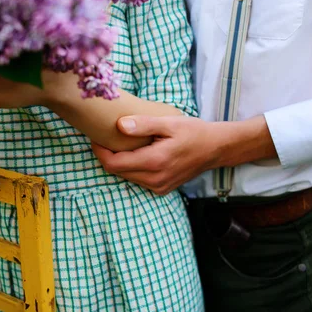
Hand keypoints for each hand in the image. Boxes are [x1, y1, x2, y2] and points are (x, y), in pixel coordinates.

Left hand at [91, 115, 221, 194]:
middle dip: (106, 155)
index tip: (96, 136)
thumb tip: (119, 125)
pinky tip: (135, 153)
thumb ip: (144, 124)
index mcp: (154, 162)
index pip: (113, 163)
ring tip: (118, 143)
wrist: (215, 148)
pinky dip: (131, 167)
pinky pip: (137, 179)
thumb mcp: (169, 122)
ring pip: (126, 176)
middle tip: (104, 137)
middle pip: (117, 171)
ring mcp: (158, 187)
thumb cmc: (193, 132)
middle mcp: (154, 179)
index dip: (99, 151)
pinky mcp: (162, 189)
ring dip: (118, 162)